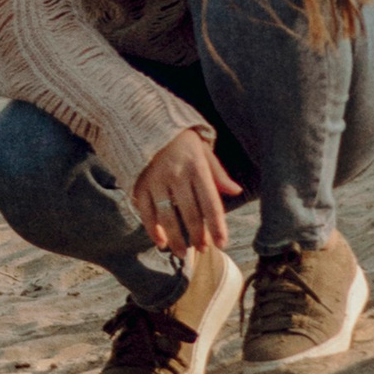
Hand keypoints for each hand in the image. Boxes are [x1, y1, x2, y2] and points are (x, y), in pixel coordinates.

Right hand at [129, 127, 240, 257]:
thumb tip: (235, 191)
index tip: (223, 243)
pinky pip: (146, 212)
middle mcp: (177, 175)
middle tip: (203, 249)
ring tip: (183, 253)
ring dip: (176, 238)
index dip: (218, 226)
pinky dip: (152, 229)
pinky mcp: (139, 184)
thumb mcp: (203, 150)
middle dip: (198, 236)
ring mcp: (156, 180)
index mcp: (197, 167)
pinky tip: (161, 242)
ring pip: (168, 217)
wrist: (143, 120)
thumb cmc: (179, 138)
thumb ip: (217, 173)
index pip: (211, 203)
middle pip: (190, 214)